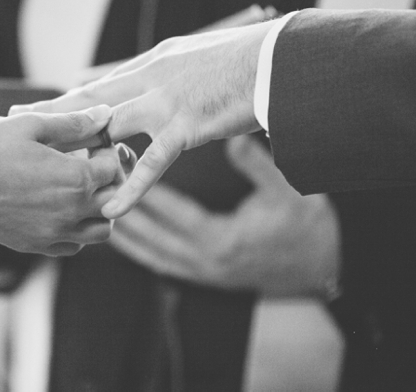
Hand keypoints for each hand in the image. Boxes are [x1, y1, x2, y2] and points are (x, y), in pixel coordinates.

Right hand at [0, 105, 127, 255]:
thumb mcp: (30, 125)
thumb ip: (73, 122)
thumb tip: (105, 114)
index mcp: (76, 179)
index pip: (115, 168)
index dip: (108, 150)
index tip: (91, 141)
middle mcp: (72, 212)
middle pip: (115, 200)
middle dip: (110, 180)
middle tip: (90, 162)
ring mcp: (55, 233)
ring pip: (100, 231)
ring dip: (100, 209)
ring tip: (80, 188)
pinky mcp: (36, 246)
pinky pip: (74, 245)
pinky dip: (78, 230)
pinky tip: (60, 208)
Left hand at [13, 19, 277, 217]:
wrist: (280, 60)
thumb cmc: (246, 60)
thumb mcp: (197, 57)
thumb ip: (170, 71)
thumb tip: (152, 77)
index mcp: (153, 62)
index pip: (102, 83)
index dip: (69, 97)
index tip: (40, 105)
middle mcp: (151, 76)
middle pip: (90, 98)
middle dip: (54, 113)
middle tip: (17, 122)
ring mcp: (165, 100)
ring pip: (110, 125)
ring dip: (80, 148)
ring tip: (49, 168)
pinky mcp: (187, 125)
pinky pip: (152, 162)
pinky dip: (132, 187)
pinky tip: (113, 209)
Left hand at [111, 136, 339, 297]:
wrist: (321, 267)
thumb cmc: (305, 228)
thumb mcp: (286, 193)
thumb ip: (258, 166)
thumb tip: (234, 139)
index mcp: (219, 240)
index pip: (170, 213)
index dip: (142, 187)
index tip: (120, 164)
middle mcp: (202, 261)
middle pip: (149, 234)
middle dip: (122, 204)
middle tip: (98, 177)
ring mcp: (198, 273)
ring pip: (146, 251)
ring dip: (121, 228)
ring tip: (94, 202)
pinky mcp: (198, 276)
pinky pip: (156, 261)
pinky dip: (135, 247)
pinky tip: (118, 232)